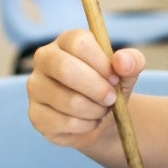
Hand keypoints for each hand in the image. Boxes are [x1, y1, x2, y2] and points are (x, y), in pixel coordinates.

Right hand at [26, 30, 145, 150]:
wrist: (100, 118)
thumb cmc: (109, 88)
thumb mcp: (126, 73)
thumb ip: (131, 61)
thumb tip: (122, 61)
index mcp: (66, 41)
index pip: (79, 43)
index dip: (102, 63)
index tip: (115, 78)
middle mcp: (44, 59)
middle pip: (65, 68)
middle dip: (97, 88)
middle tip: (112, 99)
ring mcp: (35, 86)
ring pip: (69, 100)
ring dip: (95, 110)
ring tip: (102, 110)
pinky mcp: (35, 114)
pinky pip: (64, 122)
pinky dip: (86, 125)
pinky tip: (89, 122)